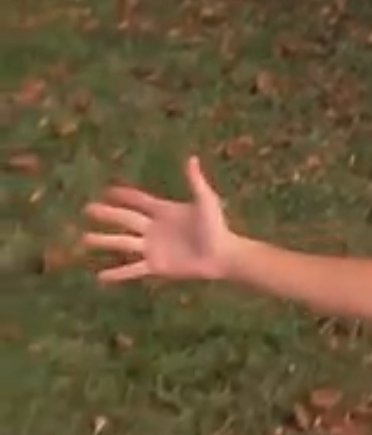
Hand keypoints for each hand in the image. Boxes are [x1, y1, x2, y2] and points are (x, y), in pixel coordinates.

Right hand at [81, 156, 235, 282]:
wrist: (223, 255)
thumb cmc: (217, 227)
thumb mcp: (206, 201)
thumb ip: (196, 181)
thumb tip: (192, 158)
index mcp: (165, 211)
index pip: (140, 200)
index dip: (125, 195)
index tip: (107, 191)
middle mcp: (155, 229)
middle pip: (125, 219)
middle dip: (106, 214)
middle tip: (87, 209)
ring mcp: (153, 247)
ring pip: (123, 243)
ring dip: (104, 241)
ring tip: (84, 239)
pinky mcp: (156, 265)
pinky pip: (132, 270)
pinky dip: (117, 274)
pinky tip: (100, 277)